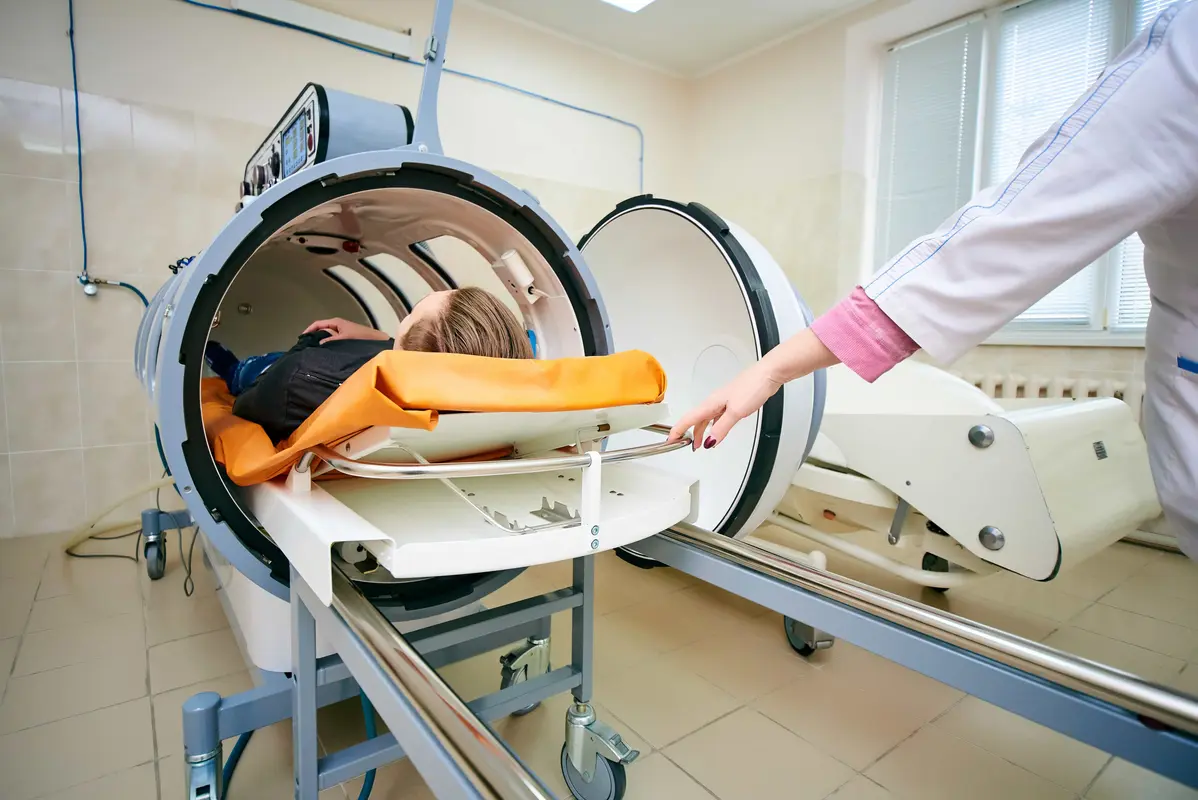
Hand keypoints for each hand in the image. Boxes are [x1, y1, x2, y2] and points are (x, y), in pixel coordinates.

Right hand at [302, 318, 387, 342]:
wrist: (376, 340)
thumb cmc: (361, 337)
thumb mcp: (344, 339)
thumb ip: (331, 341)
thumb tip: (319, 344)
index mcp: (336, 322)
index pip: (318, 324)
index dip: (309, 330)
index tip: (302, 338)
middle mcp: (337, 326)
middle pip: (321, 330)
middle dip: (314, 336)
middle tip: (306, 346)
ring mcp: (341, 332)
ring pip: (327, 336)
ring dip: (321, 341)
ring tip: (314, 350)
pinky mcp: (345, 338)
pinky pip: (333, 340)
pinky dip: (328, 345)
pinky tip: (325, 352)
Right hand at [667, 362, 782, 449]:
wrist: (768, 374)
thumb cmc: (752, 387)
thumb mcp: (736, 412)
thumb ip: (721, 428)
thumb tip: (709, 441)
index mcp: (711, 403)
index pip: (689, 418)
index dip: (678, 430)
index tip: (670, 440)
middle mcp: (715, 402)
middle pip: (697, 420)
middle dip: (690, 433)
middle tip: (687, 446)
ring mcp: (724, 401)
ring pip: (707, 418)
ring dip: (702, 430)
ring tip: (700, 442)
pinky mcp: (733, 402)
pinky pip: (718, 416)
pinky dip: (714, 426)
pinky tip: (717, 430)